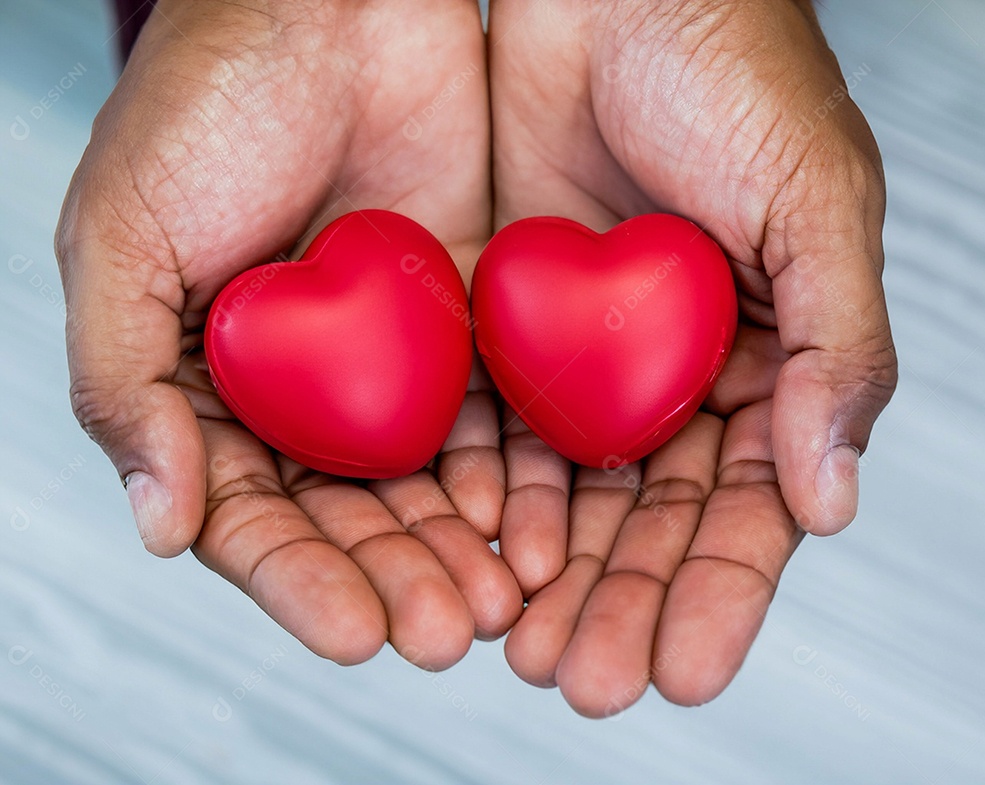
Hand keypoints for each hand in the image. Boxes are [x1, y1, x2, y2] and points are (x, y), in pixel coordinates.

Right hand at [56, 0, 518, 668]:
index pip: (251, 512)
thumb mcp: (123, 236)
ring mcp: (387, 361)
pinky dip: (513, 471)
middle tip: (447, 633)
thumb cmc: (207, 101)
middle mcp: (301, 389)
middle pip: (350, 514)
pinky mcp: (465, 323)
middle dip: (396, 578)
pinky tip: (539, 521)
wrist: (329, 1)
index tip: (355, 632)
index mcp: (209, 385)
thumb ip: (124, 384)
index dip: (300, 579)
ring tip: (502, 600)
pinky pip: (494, 412)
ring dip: (462, 546)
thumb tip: (162, 525)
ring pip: (428, 480)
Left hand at [488, 0, 896, 713]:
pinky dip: (492, 493)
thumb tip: (833, 500)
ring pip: (577, 494)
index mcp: (774, 359)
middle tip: (585, 684)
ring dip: (551, 574)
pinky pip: (504, 427)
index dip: (722, 591)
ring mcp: (600, 357)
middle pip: (656, 520)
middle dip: (623, 604)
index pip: (755, 503)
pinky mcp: (521, 326)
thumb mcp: (815, 202)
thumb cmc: (734, 69)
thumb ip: (839, 350)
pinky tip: (475, 552)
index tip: (682, 670)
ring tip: (519, 649)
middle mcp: (687, 373)